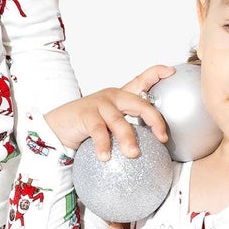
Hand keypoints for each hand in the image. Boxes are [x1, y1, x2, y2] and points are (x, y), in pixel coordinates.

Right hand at [43, 63, 177, 158]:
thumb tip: (151, 151)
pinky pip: (99, 131)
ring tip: (134, 154)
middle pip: (140, 103)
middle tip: (161, 137)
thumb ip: (127, 131)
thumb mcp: (109, 126)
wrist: (57, 127)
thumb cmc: (86, 129)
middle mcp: (113, 97)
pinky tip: (105, 157)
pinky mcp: (86, 114)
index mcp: (121, 97)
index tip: (171, 71)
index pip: (141, 81)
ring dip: (128, 139)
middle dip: (154, 119)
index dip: (156, 74)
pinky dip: (104, 145)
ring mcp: (99, 104)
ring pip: (120, 121)